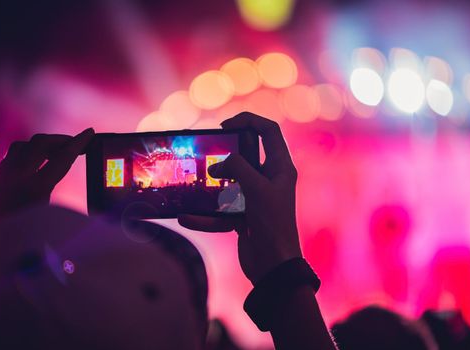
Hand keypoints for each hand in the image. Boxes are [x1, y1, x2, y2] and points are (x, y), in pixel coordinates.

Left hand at [0, 128, 94, 234]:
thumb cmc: (19, 250)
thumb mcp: (53, 232)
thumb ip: (72, 218)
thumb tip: (97, 219)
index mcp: (34, 189)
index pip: (62, 158)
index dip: (79, 143)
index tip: (90, 132)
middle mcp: (15, 177)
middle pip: (41, 143)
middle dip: (62, 140)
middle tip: (77, 144)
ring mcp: (2, 178)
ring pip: (23, 146)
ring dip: (43, 145)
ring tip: (57, 153)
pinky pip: (12, 157)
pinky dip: (28, 155)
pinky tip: (37, 166)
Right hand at [179, 112, 301, 283]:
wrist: (273, 266)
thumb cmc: (273, 224)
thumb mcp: (257, 189)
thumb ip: (238, 168)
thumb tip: (217, 167)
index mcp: (281, 167)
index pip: (268, 131)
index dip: (249, 121)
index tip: (226, 125)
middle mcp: (269, 179)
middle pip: (246, 155)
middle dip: (226, 152)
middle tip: (208, 150)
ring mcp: (255, 198)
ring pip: (229, 182)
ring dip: (212, 185)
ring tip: (195, 182)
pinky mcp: (243, 215)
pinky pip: (221, 209)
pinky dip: (205, 215)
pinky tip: (187, 217)